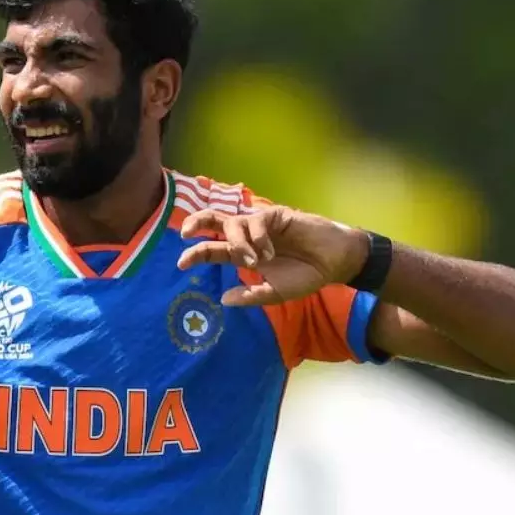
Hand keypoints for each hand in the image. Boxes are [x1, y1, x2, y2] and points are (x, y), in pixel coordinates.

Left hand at [177, 205, 368, 306]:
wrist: (334, 264)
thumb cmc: (305, 277)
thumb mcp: (275, 293)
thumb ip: (251, 295)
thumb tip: (223, 299)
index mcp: (242, 255)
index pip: (212, 250)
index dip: (195, 253)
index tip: (181, 263)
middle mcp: (247, 237)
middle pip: (214, 222)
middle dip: (197, 223)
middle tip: (185, 233)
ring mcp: (261, 225)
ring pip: (234, 222)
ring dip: (237, 242)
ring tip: (253, 261)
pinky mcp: (277, 215)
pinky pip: (257, 220)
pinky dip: (258, 237)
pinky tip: (270, 251)